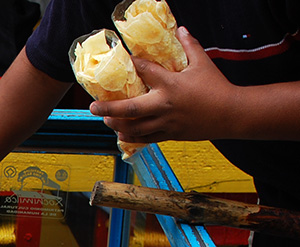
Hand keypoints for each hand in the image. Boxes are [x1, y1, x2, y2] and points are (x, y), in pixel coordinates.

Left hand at [89, 27, 239, 142]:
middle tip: (93, 107)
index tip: (121, 60)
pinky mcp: (170, 134)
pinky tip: (122, 133)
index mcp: (171, 85)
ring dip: (117, 124)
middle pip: (129, 109)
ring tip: (106, 120)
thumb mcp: (203, 63)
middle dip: (108, 109)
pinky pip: (146, 138)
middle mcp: (164, 105)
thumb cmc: (216, 87)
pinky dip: (132, 136)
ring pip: (134, 127)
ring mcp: (165, 122)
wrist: (231, 114)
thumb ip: (190, 46)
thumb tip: (181, 30)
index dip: (131, 64)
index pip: (145, 72)